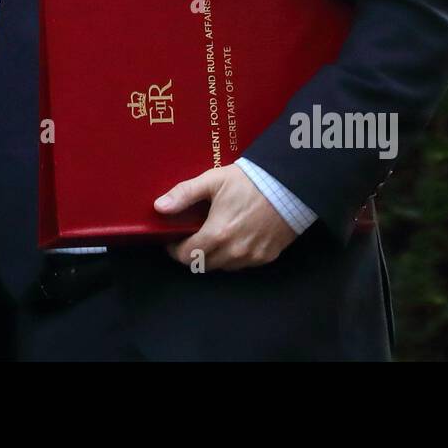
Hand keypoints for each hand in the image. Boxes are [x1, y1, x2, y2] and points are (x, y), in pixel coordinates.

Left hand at [154, 165, 297, 270]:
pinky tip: (235, 238)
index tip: (173, 239)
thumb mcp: (212, 181)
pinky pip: (243, 264)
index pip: (186, 257)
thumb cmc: (249, 181)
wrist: (288, 185)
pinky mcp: (266, 257)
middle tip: (192, 236)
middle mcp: (234, 252)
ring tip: (213, 236)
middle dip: (193, 254)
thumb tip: (159, 207)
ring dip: (213, 256)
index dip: (175, 249)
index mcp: (217, 234)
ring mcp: (251, 257)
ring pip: (223, 266)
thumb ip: (184, 194)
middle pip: (202, 265)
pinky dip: (234, 256)